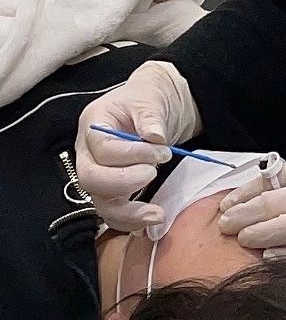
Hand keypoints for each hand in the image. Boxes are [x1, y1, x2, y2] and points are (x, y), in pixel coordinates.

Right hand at [75, 61, 199, 230]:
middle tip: (153, 173)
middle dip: (123, 182)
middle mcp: (88, 153)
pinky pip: (112, 212)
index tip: (162, 151)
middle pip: (91, 179)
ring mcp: (97, 174)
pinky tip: (153, 219)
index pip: (103, 148)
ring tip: (157, 213)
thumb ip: (150, 115)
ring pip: (99, 202)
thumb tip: (154, 136)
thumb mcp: (149, 98)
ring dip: (128, 212)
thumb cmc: (146, 99)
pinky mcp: (110, 190)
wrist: (151, 107)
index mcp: (93, 125)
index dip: (132, 154)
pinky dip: (131, 221)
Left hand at [218, 149, 285, 295]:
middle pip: (268, 201)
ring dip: (253, 234)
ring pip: (279, 227)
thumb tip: (279, 185)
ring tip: (238, 239)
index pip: (271, 176)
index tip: (228, 200)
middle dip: (239, 213)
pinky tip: (267, 257)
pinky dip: (281, 255)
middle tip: (222, 222)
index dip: (245, 190)